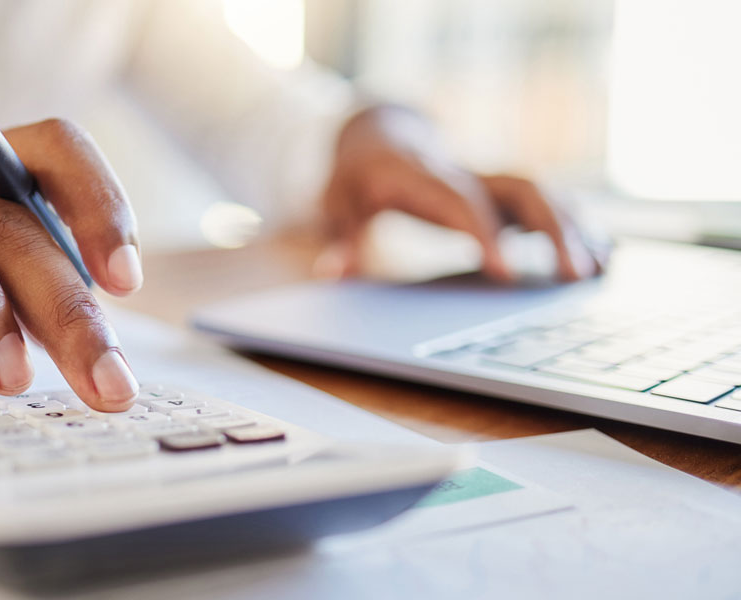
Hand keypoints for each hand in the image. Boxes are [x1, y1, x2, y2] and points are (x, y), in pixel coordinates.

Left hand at [317, 106, 607, 281]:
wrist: (378, 136)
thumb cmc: (356, 177)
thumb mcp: (336, 202)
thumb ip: (340, 236)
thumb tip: (331, 273)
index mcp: (424, 176)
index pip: (463, 202)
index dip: (487, 234)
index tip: (507, 274)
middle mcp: (466, 172)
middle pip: (520, 189)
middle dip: (552, 230)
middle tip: (575, 277)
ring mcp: (488, 178)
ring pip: (543, 193)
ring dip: (575, 229)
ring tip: (601, 273)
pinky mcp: (500, 190)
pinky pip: (547, 201)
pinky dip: (577, 225)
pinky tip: (605, 257)